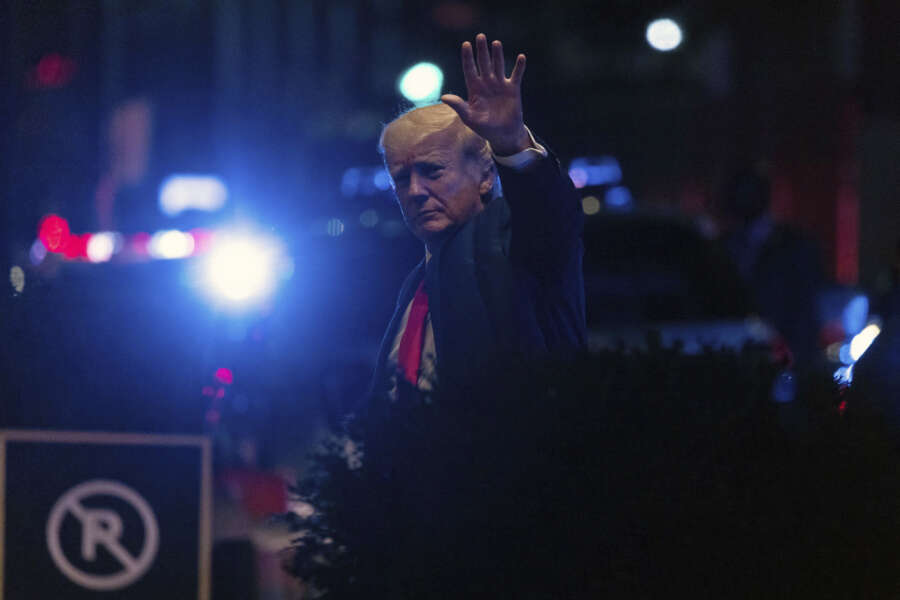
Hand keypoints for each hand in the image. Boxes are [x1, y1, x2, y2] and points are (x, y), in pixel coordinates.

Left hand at [441, 34, 530, 155]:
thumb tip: (443, 97)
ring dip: (497, 55)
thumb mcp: (469, 118)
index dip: (467, 57)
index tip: (466, 44)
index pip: (469, 69)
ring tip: (496, 43)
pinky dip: (519, 67)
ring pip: (498, 65)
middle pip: (483, 63)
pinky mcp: (513, 89)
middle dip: (482, 51)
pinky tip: (521, 57)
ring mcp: (500, 85)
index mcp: (474, 89)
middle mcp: (487, 83)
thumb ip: (458, 106)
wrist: (503, 135)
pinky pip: (516, 75)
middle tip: (480, 36)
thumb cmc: (484, 128)